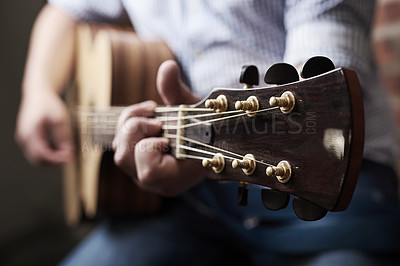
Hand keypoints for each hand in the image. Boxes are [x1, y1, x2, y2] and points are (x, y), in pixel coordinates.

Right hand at [15, 90, 73, 164]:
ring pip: (36, 158)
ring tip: (66, 152)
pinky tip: (60, 149)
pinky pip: (36, 152)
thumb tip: (68, 152)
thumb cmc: (48, 103)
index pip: (42, 155)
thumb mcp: (60, 119)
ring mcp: (24, 139)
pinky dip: (48, 154)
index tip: (69, 157)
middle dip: (54, 162)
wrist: (38, 93)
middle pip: (38, 160)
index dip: (57, 159)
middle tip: (69, 156)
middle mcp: (23, 138)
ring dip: (51, 159)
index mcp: (30, 133)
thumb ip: (63, 137)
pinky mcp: (27, 138)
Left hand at [113, 60, 206, 195]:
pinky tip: (148, 114)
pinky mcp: (137, 163)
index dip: (150, 149)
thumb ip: (178, 92)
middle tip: (157, 121)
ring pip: (118, 151)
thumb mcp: (195, 109)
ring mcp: (143, 173)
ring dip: (132, 125)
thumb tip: (167, 67)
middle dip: (136, 131)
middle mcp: (156, 181)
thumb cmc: (206, 126)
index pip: (149, 172)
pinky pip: (120, 143)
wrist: (207, 137)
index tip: (166, 135)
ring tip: (152, 113)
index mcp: (176, 177)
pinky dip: (129, 123)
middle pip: (124, 159)